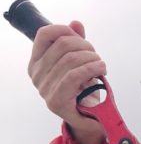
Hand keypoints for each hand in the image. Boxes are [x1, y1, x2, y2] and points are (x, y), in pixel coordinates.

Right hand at [28, 22, 106, 143]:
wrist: (89, 119)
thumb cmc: (82, 90)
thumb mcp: (78, 63)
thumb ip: (75, 42)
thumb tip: (76, 24)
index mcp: (36, 62)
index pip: (44, 34)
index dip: (65, 30)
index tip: (81, 37)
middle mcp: (36, 75)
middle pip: (62, 45)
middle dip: (85, 46)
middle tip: (96, 56)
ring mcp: (44, 89)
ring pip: (70, 59)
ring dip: (91, 58)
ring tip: (100, 64)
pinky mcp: (55, 101)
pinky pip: (74, 76)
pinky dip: (91, 69)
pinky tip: (101, 69)